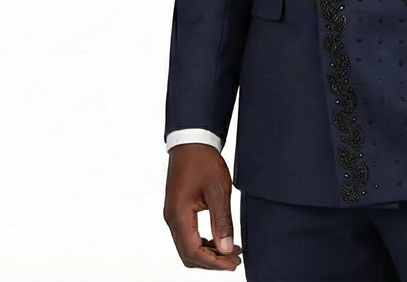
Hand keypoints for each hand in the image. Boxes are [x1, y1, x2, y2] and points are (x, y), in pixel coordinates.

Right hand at [163, 143, 241, 270]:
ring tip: (231, 251)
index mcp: (179, 216)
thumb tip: (226, 248)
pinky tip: (219, 238)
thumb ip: (222, 222)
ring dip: (208, 252)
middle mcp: (172, 219)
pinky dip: (204, 241)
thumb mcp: (218, 191)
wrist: (192, 141)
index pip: (194, 252)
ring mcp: (173, 215)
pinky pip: (188, 234)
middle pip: (189, 254)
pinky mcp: (178, 210)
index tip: (233, 264)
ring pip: (188, 246)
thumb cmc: (203, 162)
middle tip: (234, 261)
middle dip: (212, 261)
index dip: (214, 262)